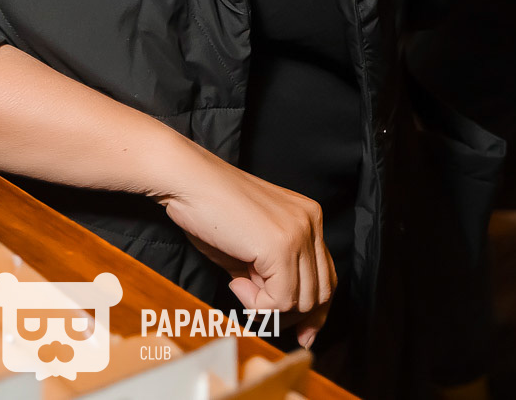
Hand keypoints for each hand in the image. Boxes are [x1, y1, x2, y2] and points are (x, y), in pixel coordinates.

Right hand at [156, 140, 335, 347]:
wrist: (188, 182)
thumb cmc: (210, 210)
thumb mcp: (253, 247)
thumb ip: (274, 273)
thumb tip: (286, 315)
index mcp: (307, 216)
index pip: (327, 276)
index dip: (315, 311)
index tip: (303, 332)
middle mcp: (310, 222)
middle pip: (321, 292)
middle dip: (290, 313)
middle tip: (255, 306)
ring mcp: (299, 232)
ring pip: (302, 301)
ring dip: (268, 306)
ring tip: (240, 283)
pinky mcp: (282, 246)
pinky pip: (280, 300)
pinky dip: (256, 304)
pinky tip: (236, 281)